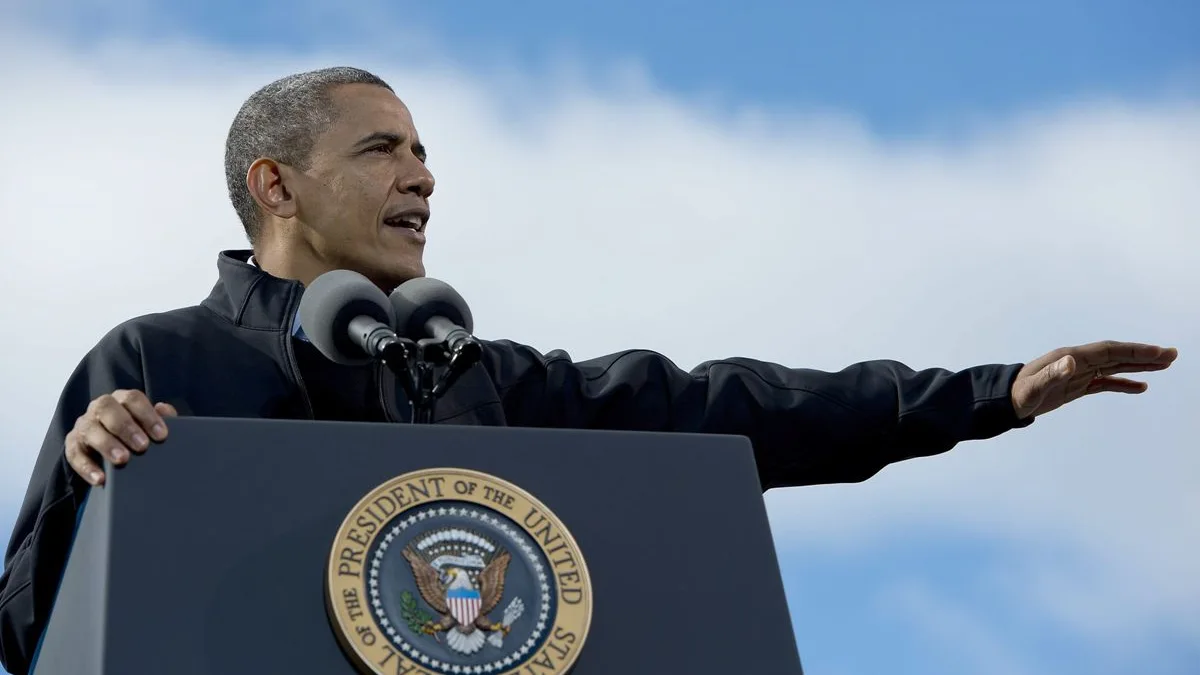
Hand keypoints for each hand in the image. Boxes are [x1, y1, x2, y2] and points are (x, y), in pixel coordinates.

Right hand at [65, 389, 177, 485]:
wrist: (114, 451)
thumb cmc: (139, 434)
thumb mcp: (151, 426)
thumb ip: (163, 418)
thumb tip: (164, 409)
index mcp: (122, 399)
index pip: (132, 398)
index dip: (147, 415)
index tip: (161, 435)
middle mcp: (99, 408)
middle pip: (106, 408)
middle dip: (125, 426)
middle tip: (142, 446)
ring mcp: (84, 425)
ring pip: (89, 429)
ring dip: (106, 444)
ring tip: (122, 460)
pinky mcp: (73, 444)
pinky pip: (74, 454)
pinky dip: (86, 467)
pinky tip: (101, 479)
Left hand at [1011, 341, 1177, 419]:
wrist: (1005, 401)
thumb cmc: (1018, 394)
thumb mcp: (1033, 387)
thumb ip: (1052, 374)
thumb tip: (1072, 361)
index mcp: (1071, 357)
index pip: (1109, 351)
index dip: (1134, 351)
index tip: (1158, 353)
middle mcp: (1078, 362)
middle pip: (1117, 355)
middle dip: (1144, 355)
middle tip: (1172, 355)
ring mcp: (1079, 374)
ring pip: (1115, 367)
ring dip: (1139, 365)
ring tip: (1165, 365)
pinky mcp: (1077, 386)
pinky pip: (1105, 383)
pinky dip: (1123, 383)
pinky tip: (1140, 386)